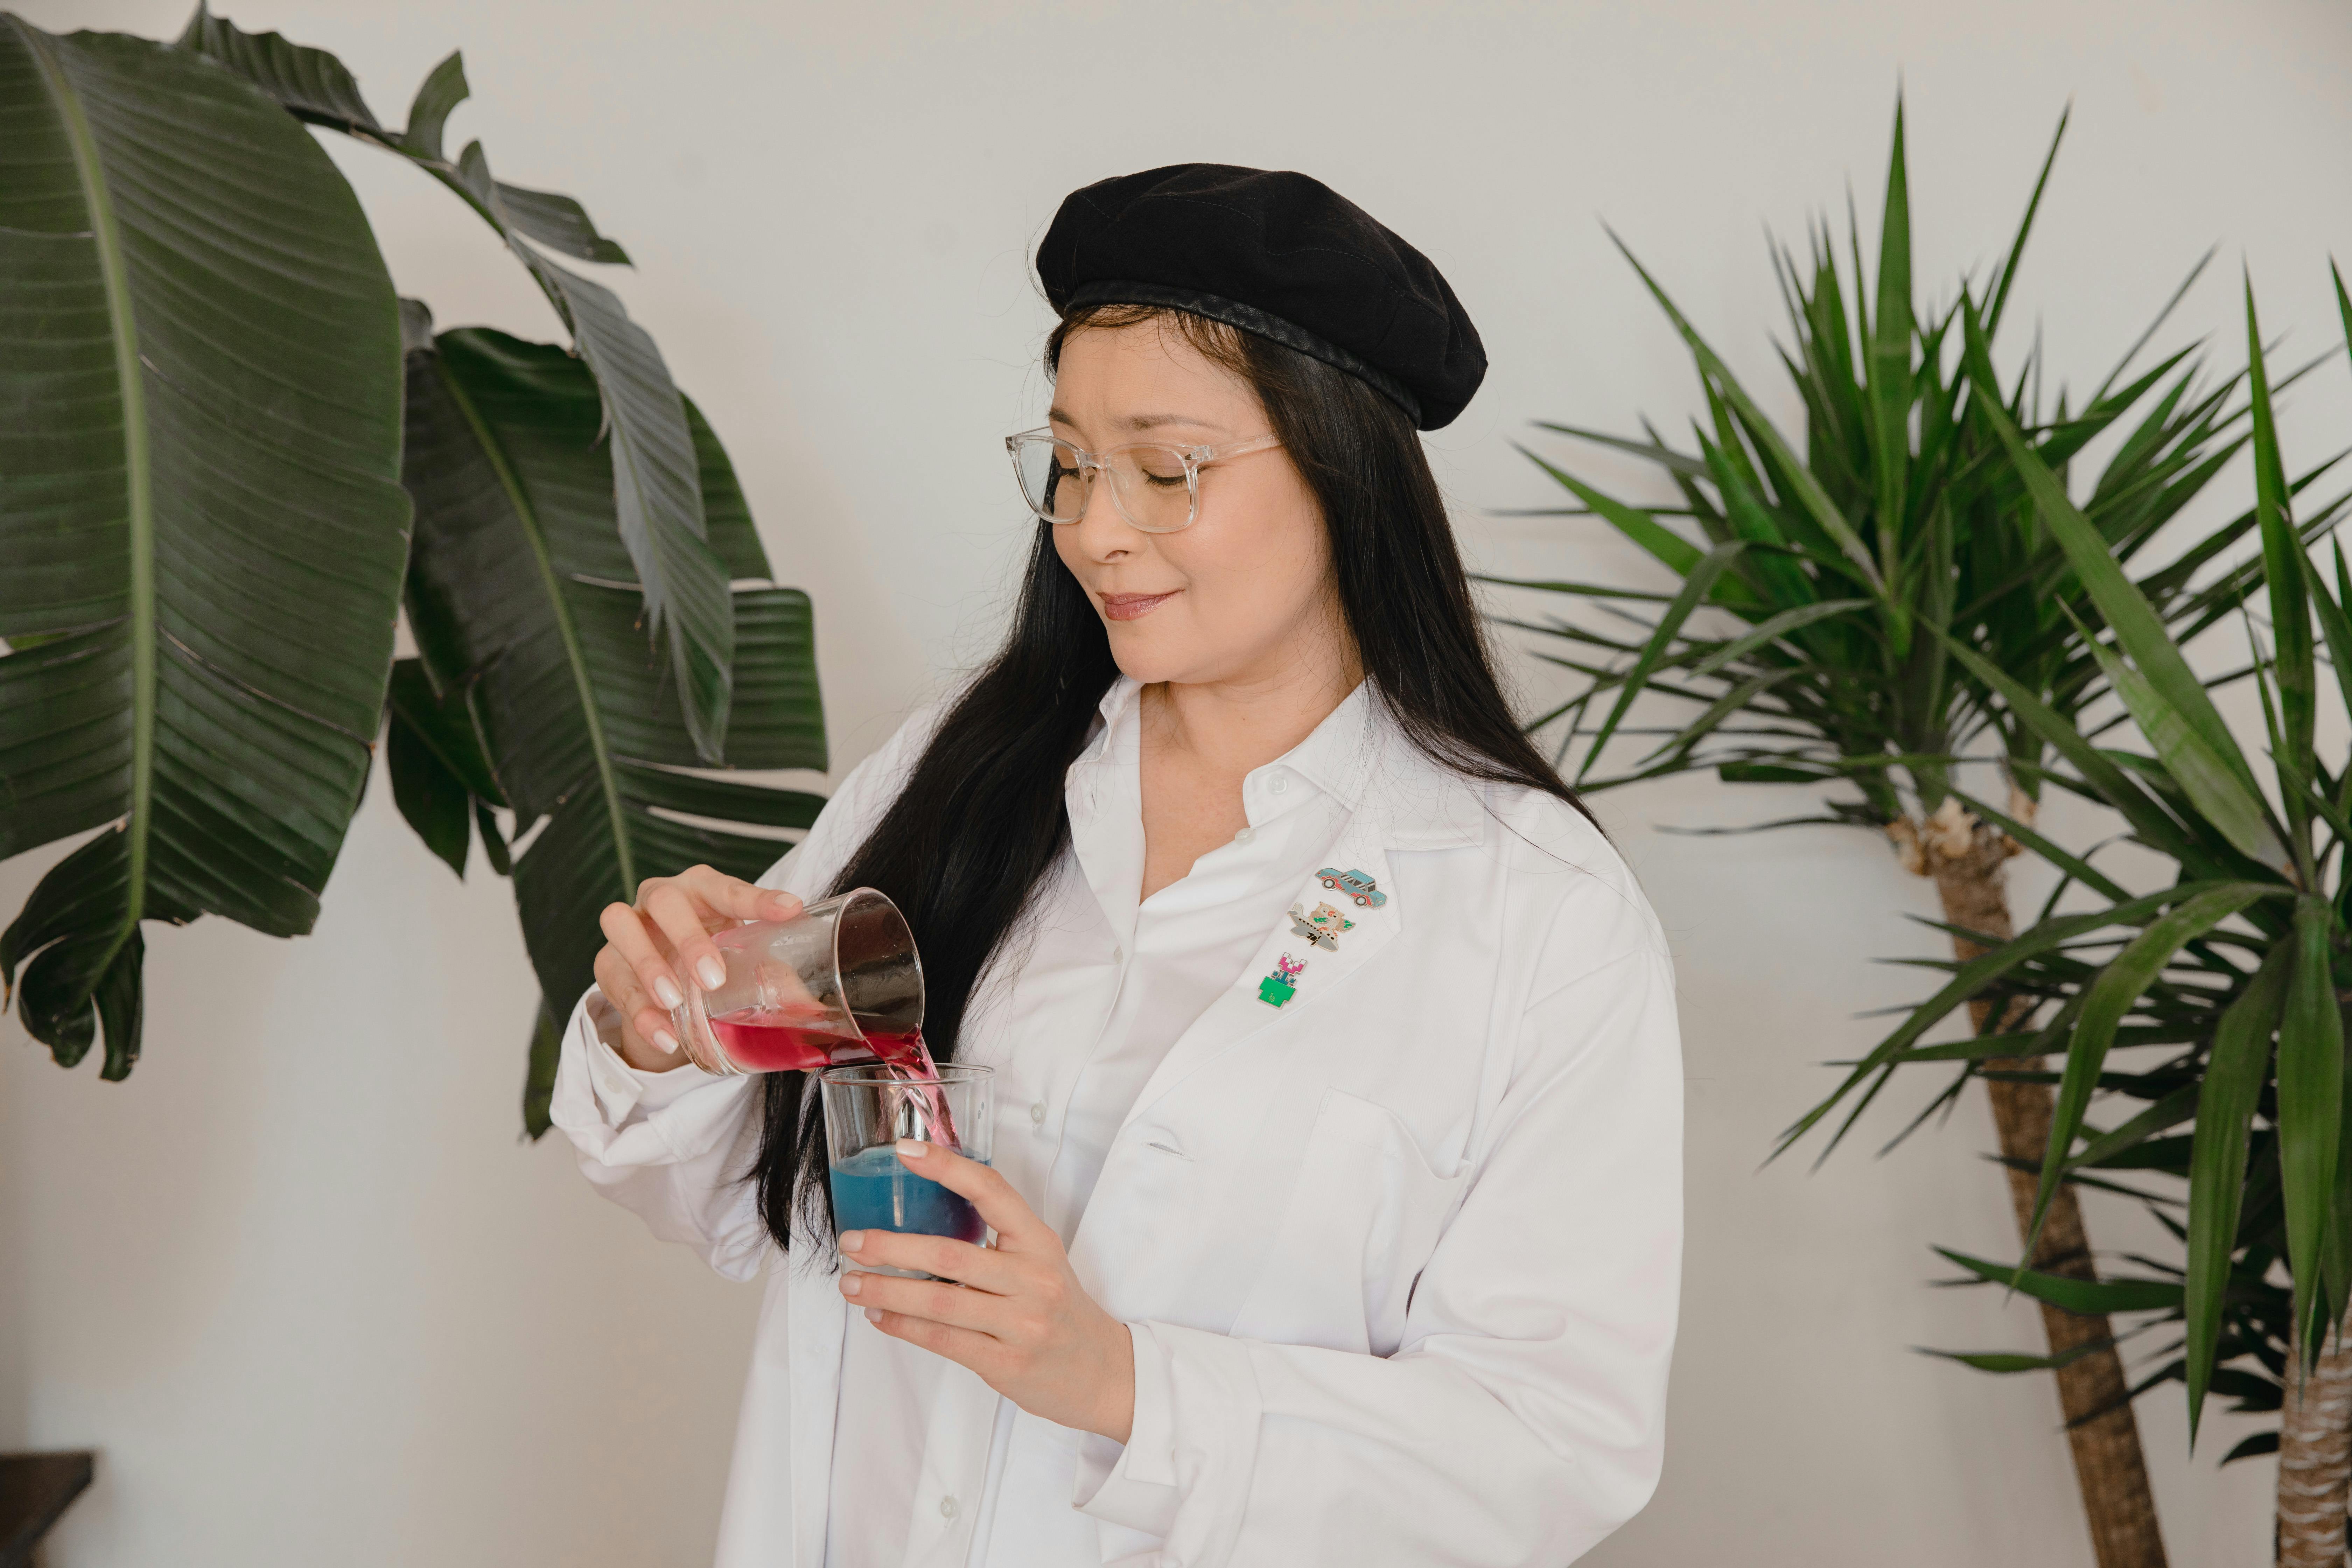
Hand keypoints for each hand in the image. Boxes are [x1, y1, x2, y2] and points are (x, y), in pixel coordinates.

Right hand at [592, 864, 801, 1070]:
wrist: (667, 985)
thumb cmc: (710, 956)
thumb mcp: (739, 959)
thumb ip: (769, 972)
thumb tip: (810, 1003)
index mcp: (701, 889)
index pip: (727, 887)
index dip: (757, 898)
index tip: (790, 911)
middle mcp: (659, 899)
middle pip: (664, 898)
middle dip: (688, 938)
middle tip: (712, 978)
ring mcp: (629, 926)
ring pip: (621, 925)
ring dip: (649, 965)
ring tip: (675, 1002)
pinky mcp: (608, 962)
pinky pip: (614, 979)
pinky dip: (638, 1011)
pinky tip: (664, 1035)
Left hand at [840, 1140, 1135, 1442]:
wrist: (1104, 1372)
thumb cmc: (1060, 1310)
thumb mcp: (1040, 1261)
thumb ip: (995, 1240)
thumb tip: (919, 1222)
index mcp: (1039, 1241)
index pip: (991, 1191)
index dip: (948, 1167)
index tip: (905, 1151)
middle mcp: (1033, 1278)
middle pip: (950, 1254)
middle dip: (891, 1247)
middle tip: (852, 1241)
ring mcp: (1021, 1323)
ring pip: (939, 1302)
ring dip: (886, 1291)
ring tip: (851, 1284)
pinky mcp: (1006, 1363)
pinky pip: (943, 1340)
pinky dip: (903, 1326)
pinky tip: (878, 1316)